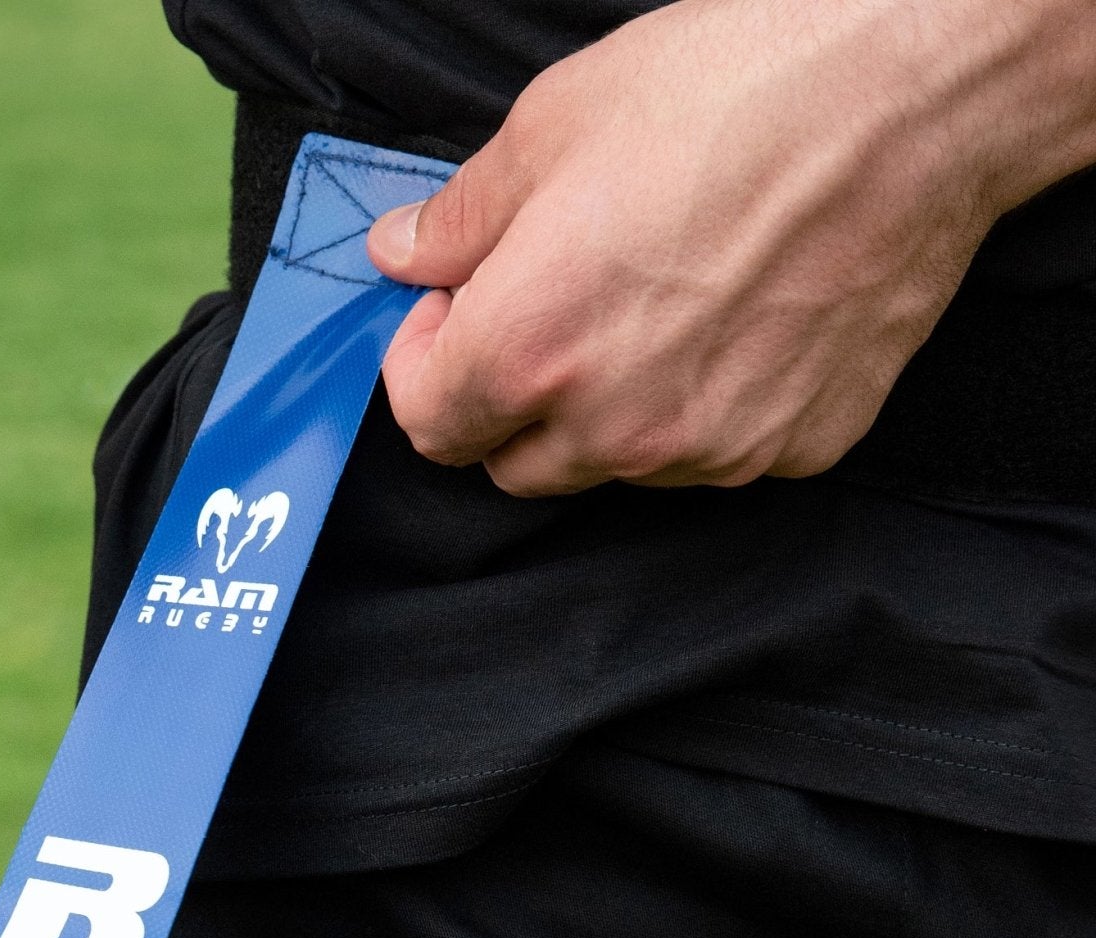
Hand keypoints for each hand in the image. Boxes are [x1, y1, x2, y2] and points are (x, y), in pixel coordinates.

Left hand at [365, 0, 1095, 494]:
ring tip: (654, 297)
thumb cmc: (737, 90)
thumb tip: (404, 254)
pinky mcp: (789, 448)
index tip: (452, 313)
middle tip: (546, 303)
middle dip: (507, 399)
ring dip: (605, 410)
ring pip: (612, 466)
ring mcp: (707, 451)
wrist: (915, 93)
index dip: (425, 365)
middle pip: (514, 461)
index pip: (428, 423)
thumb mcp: (555, 125)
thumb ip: (462, 218)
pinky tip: (733, 318)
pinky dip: (701, 407)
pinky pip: (712, 454)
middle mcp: (612, 428)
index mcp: (529, 351)